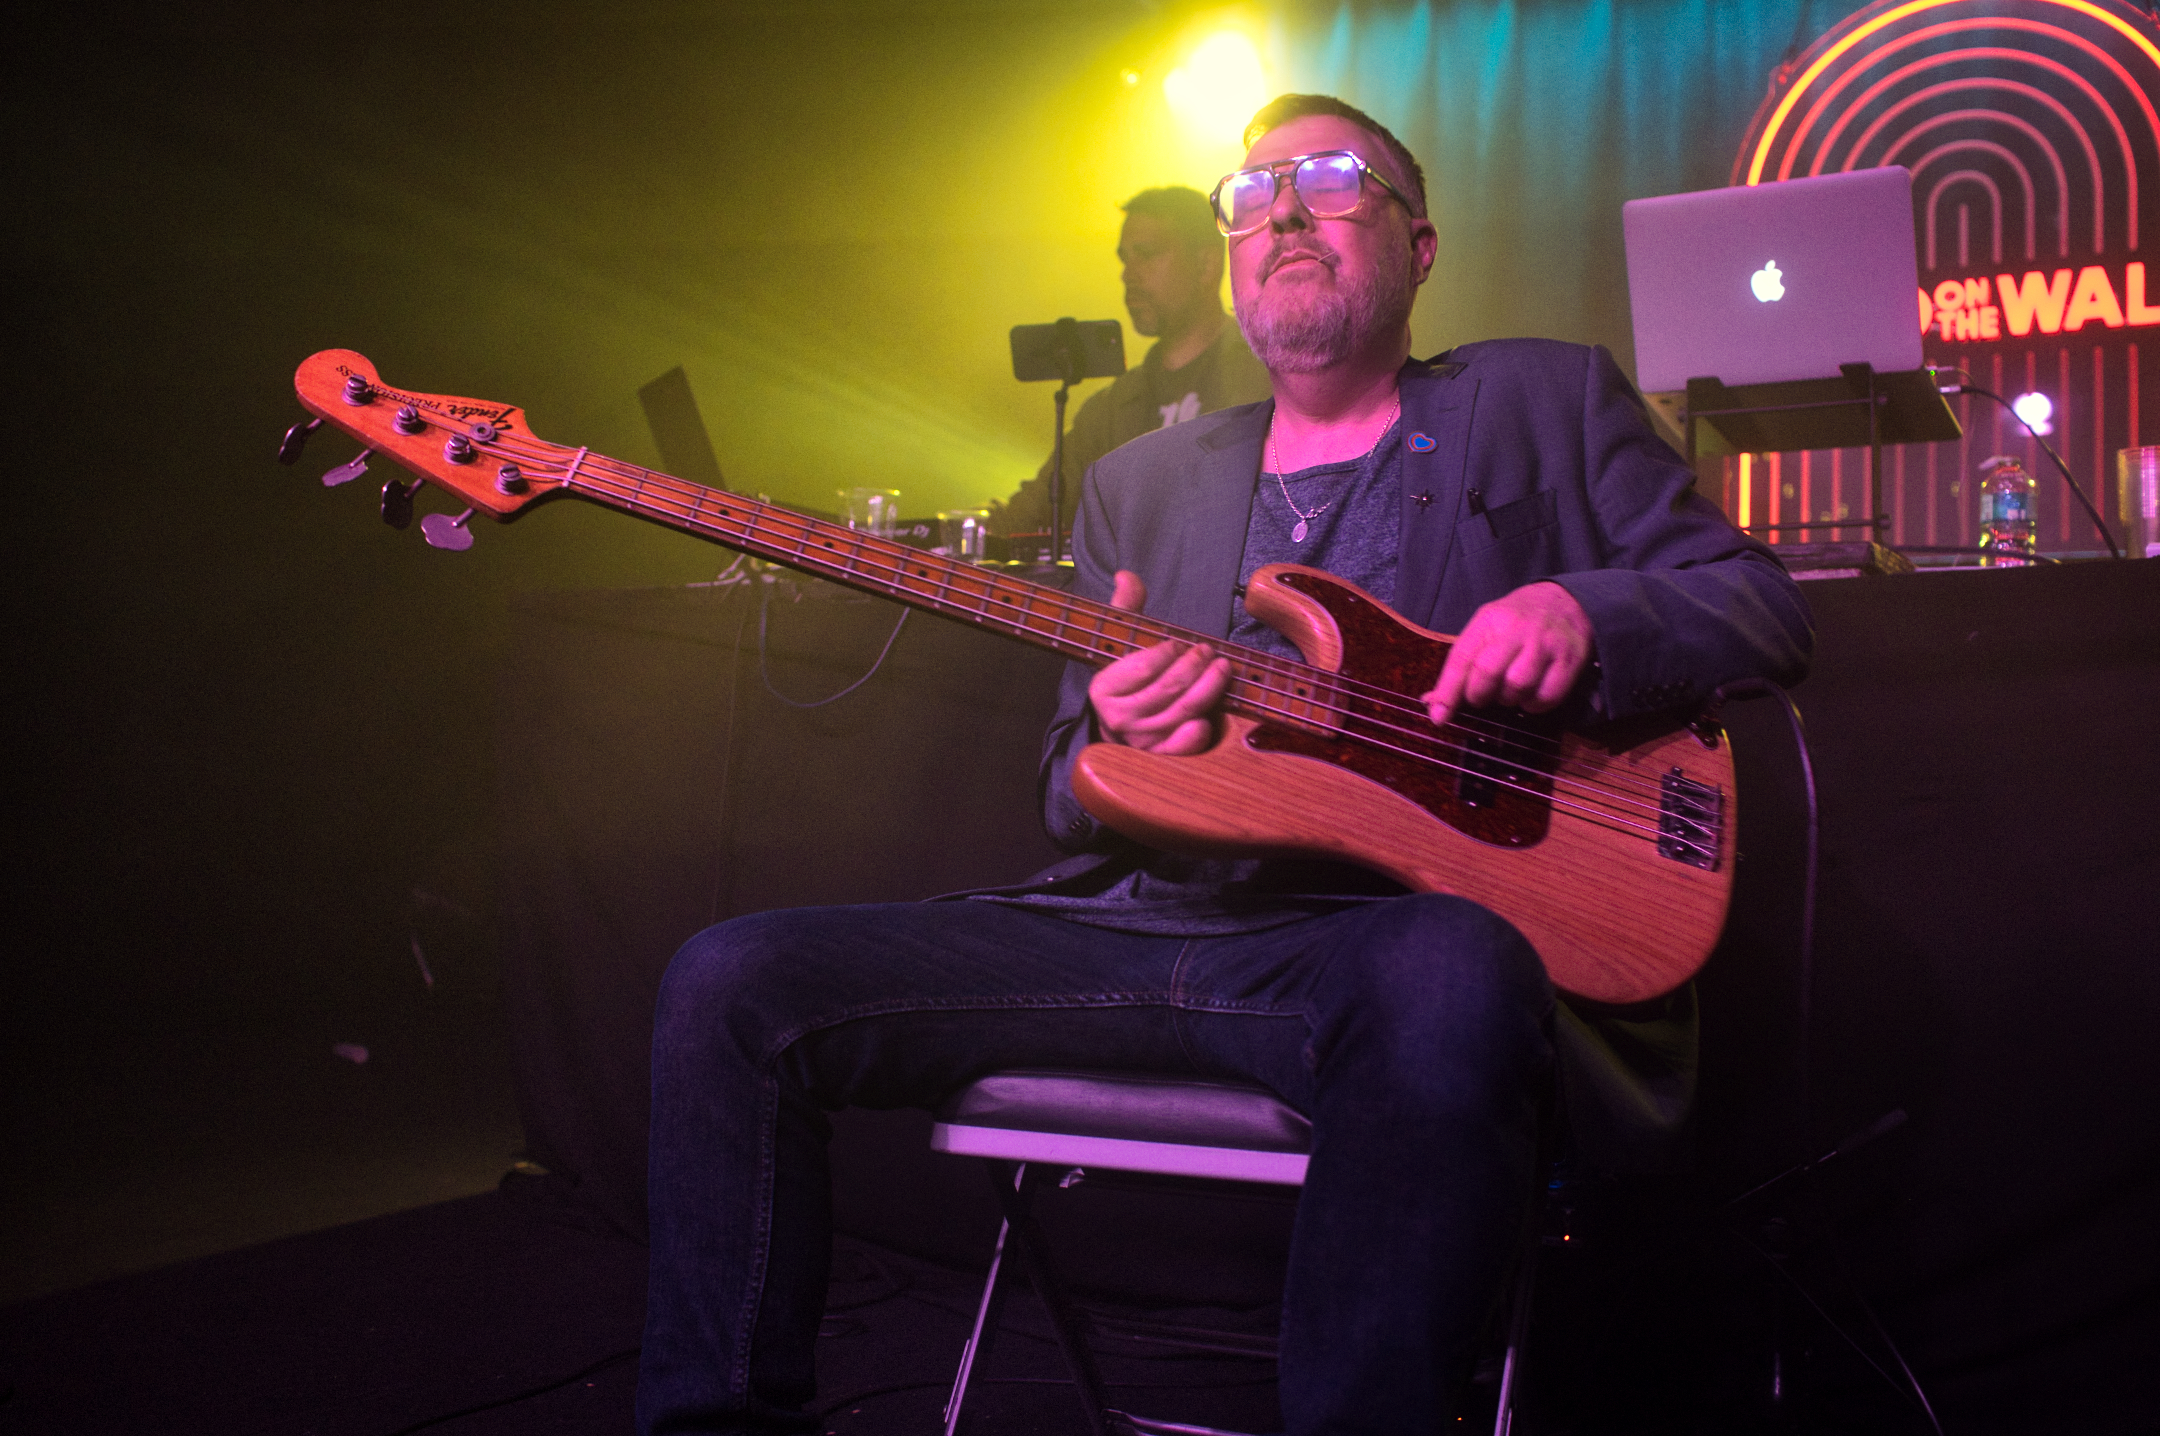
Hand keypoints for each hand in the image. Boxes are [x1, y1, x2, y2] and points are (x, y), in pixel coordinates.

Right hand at [1088, 570, 1231, 754]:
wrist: (1118, 724)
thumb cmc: (1125, 679)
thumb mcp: (1120, 640)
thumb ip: (1125, 607)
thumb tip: (1126, 575)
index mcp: (1102, 688)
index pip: (1142, 667)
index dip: (1166, 652)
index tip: (1178, 643)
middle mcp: (1118, 718)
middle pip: (1168, 688)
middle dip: (1194, 665)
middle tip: (1208, 651)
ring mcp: (1141, 739)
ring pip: (1183, 711)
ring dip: (1208, 687)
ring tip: (1222, 668)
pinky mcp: (1160, 756)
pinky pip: (1182, 746)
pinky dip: (1197, 733)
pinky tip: (1209, 717)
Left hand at [1422, 581, 1594, 726]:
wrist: (1565, 601)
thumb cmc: (1516, 622)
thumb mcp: (1485, 630)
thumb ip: (1461, 665)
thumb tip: (1434, 704)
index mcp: (1489, 620)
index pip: (1462, 657)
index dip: (1448, 691)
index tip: (1439, 716)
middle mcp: (1518, 629)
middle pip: (1489, 672)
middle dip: (1479, 695)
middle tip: (1482, 697)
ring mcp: (1546, 644)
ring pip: (1518, 686)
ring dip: (1508, 700)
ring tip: (1509, 692)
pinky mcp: (1570, 660)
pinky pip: (1547, 696)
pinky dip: (1534, 705)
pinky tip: (1531, 695)